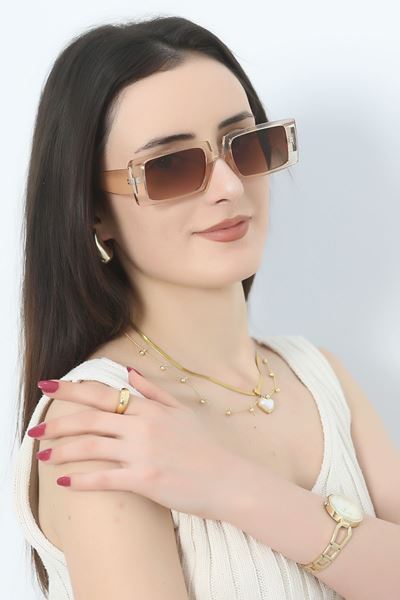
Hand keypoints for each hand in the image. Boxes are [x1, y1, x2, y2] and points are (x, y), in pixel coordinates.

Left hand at [29, 369, 247, 520]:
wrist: (229, 478)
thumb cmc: (207, 445)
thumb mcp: (183, 410)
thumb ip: (154, 390)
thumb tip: (129, 371)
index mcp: (150, 408)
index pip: (103, 394)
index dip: (71, 390)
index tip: (47, 387)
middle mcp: (143, 426)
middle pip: (89, 419)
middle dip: (56, 423)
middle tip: (34, 430)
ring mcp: (142, 453)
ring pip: (91, 446)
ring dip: (62, 451)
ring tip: (44, 455)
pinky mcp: (144, 481)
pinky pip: (103, 478)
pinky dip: (80, 479)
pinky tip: (64, 481)